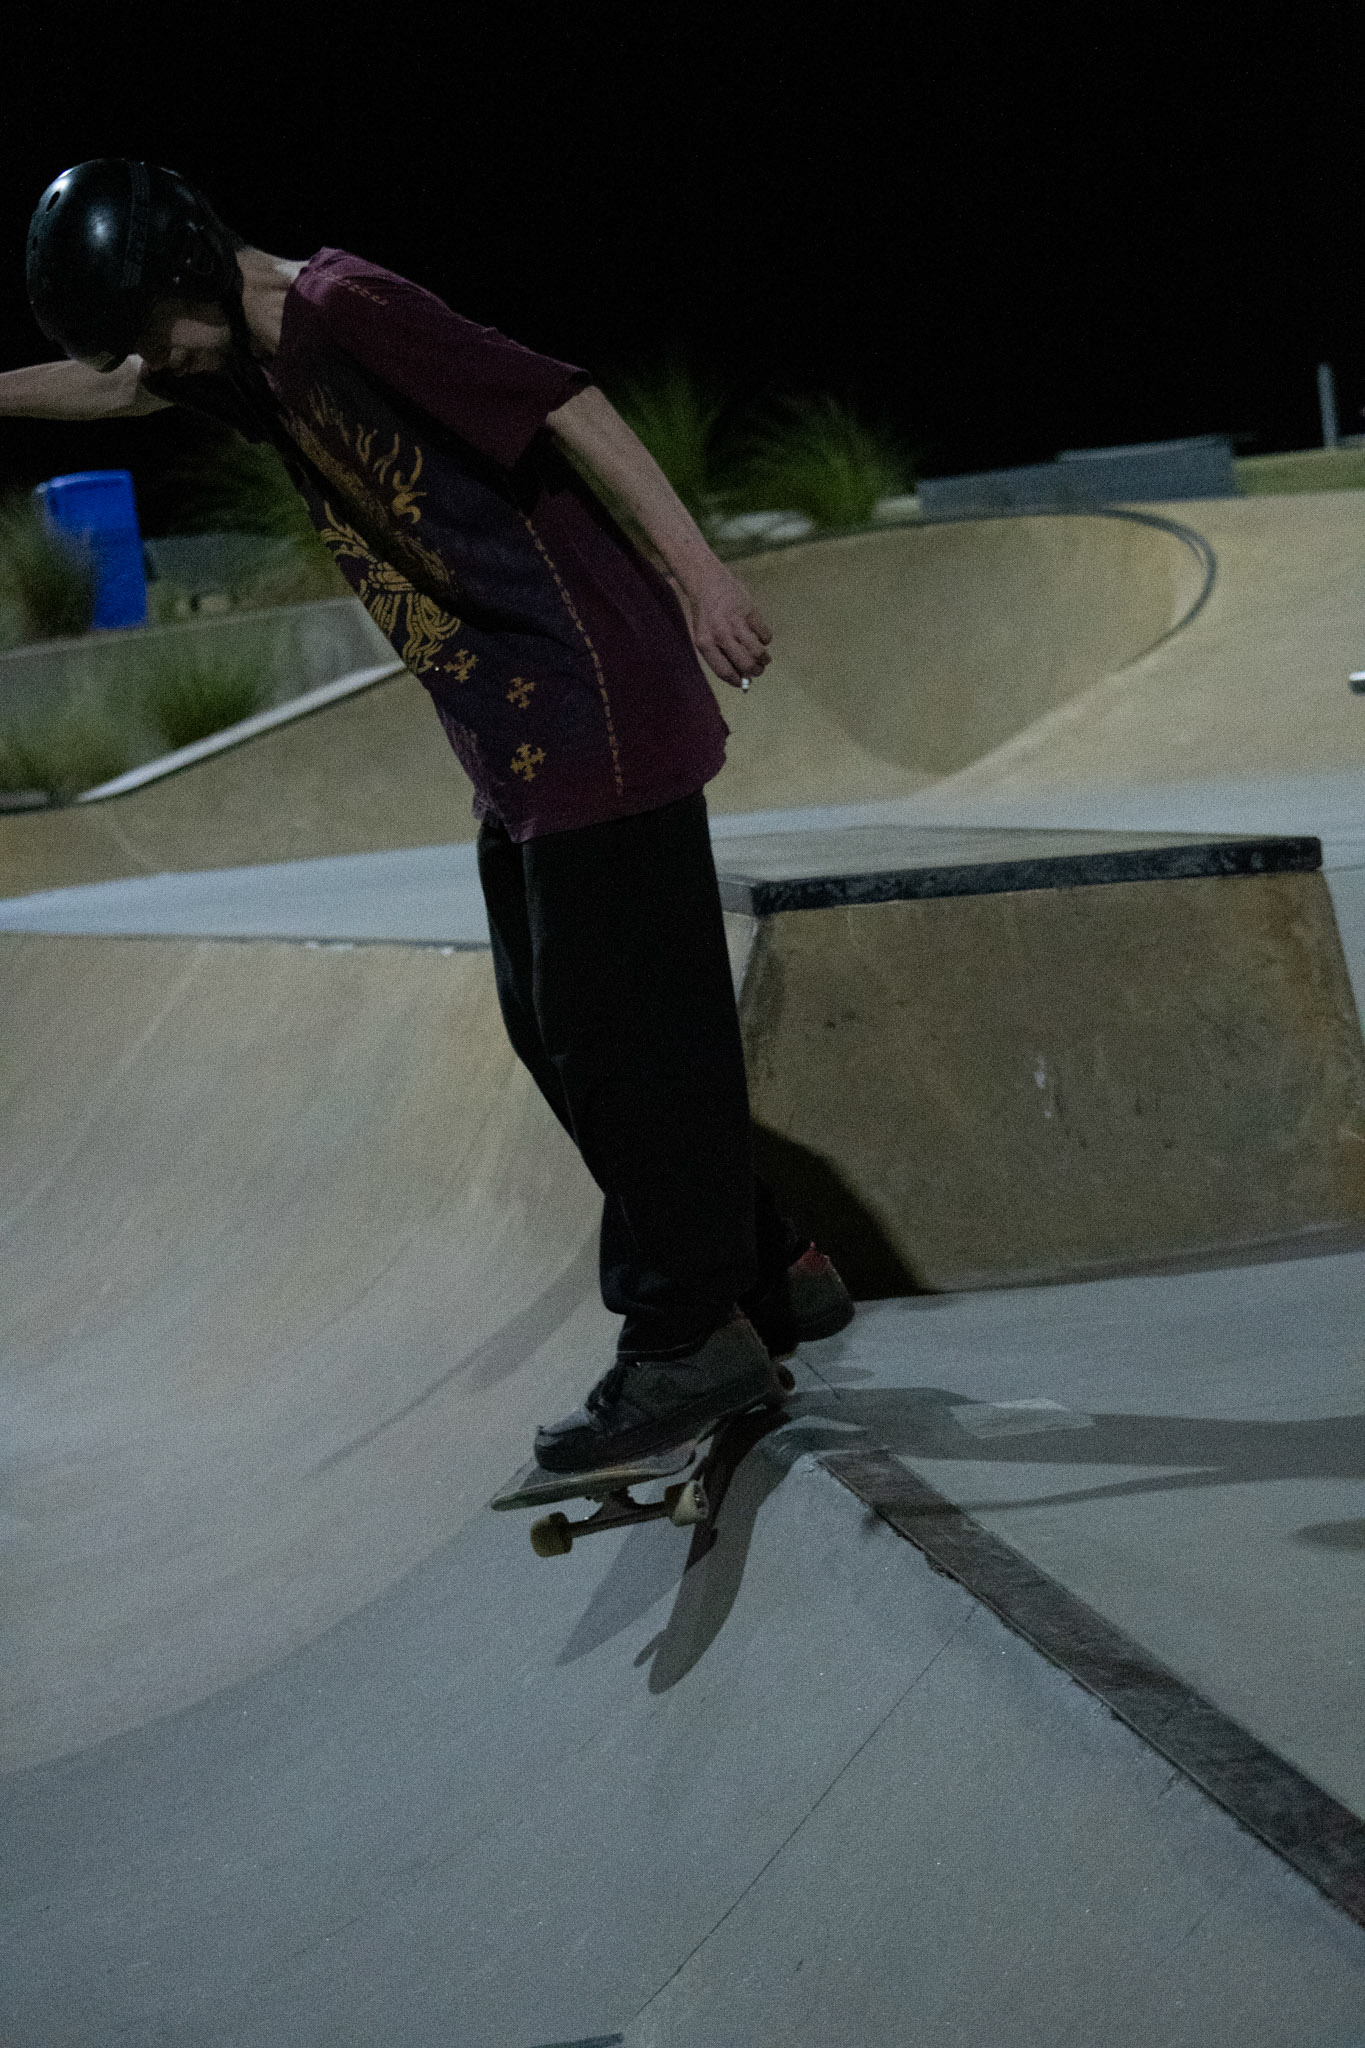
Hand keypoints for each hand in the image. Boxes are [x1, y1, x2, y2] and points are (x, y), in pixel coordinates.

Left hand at [669, 560, 772, 688]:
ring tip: (764, 658)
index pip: (724, 671)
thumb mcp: (704, 636)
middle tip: (758, 671)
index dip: (737, 681)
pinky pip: (765, 635)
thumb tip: (743, 677)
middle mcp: (720, 634)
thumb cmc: (706, 616)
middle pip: (745, 664)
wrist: (708, 583)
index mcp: (705, 643)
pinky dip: (766, 640)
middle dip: (756, 672)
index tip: (743, 683)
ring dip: (764, 659)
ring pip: (758, 652)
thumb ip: (719, 657)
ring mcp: (736, 622)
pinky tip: (760, 637)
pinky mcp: (750, 611)